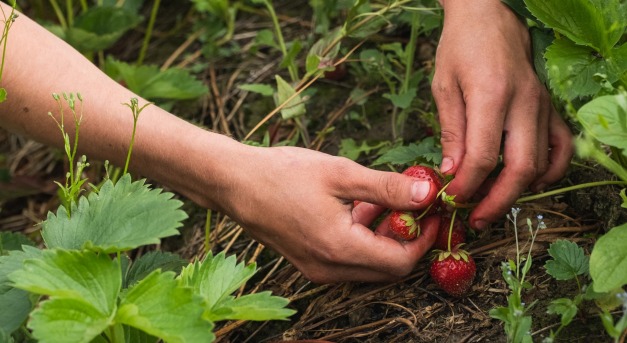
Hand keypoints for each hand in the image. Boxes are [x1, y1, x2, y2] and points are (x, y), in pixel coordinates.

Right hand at [213, 144, 440, 282]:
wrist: (235, 184)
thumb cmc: (283, 173)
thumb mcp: (340, 173)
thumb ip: (386, 188)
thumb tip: (426, 194)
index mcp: (340, 248)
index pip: (401, 261)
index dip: (423, 238)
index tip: (431, 212)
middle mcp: (329, 269)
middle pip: (387, 268)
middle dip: (407, 240)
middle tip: (413, 206)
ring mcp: (317, 270)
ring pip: (369, 266)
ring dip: (385, 239)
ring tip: (385, 202)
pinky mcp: (309, 263)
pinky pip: (349, 262)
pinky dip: (364, 241)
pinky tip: (359, 209)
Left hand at [431, 0, 572, 228]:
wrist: (490, 17)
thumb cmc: (460, 48)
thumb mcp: (444, 86)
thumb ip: (452, 131)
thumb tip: (453, 173)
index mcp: (491, 96)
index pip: (482, 157)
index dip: (467, 186)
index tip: (453, 198)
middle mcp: (524, 103)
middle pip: (520, 168)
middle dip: (497, 201)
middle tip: (476, 218)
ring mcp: (542, 106)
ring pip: (542, 163)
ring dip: (519, 191)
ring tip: (494, 204)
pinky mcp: (550, 107)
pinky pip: (562, 147)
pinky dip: (550, 171)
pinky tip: (528, 182)